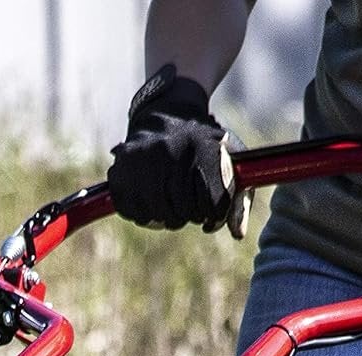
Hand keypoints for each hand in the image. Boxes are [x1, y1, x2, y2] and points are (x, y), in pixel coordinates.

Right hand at [108, 64, 235, 230]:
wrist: (167, 113)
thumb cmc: (204, 147)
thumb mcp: (231, 162)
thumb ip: (241, 198)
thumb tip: (237, 234)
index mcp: (203, 150)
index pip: (212, 208)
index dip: (212, 215)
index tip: (209, 210)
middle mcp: (171, 153)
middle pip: (182, 214)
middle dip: (187, 215)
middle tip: (186, 206)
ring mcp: (142, 161)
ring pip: (155, 216)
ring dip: (163, 217)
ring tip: (168, 203)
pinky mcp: (119, 169)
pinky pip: (131, 211)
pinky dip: (141, 213)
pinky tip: (149, 200)